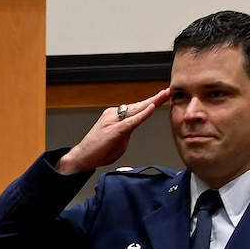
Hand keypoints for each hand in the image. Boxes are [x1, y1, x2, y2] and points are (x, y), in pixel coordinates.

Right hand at [56, 88, 170, 175]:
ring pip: (136, 110)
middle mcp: (113, 115)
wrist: (81, 158)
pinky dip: (142, 114)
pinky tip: (151, 108)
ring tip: (164, 96)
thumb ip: (128, 132)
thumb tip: (135, 127)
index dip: (151, 102)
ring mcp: (112, 121)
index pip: (136, 108)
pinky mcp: (113, 130)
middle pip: (138, 105)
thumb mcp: (118, 140)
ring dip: (151, 102)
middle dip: (155, 98)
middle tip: (168, 91)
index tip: (163, 96)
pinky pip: (131, 121)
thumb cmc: (97, 151)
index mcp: (114, 117)